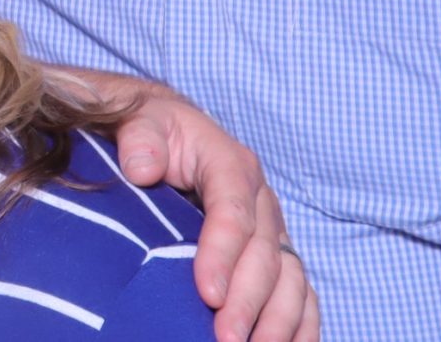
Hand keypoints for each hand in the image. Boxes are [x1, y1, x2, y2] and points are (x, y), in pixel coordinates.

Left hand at [112, 87, 316, 341]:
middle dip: (248, 301)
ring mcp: (273, 231)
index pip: (233, 212)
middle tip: (225, 339)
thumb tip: (140, 168)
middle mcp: (262, 201)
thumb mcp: (140, 120)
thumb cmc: (150, 130)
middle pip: (265, 256)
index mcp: (232, 165)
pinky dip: (300, 326)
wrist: (167, 131)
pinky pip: (300, 294)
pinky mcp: (275, 256)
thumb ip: (140, 138)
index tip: (206, 293)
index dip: (222, 254)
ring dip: (278, 322)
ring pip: (290, 280)